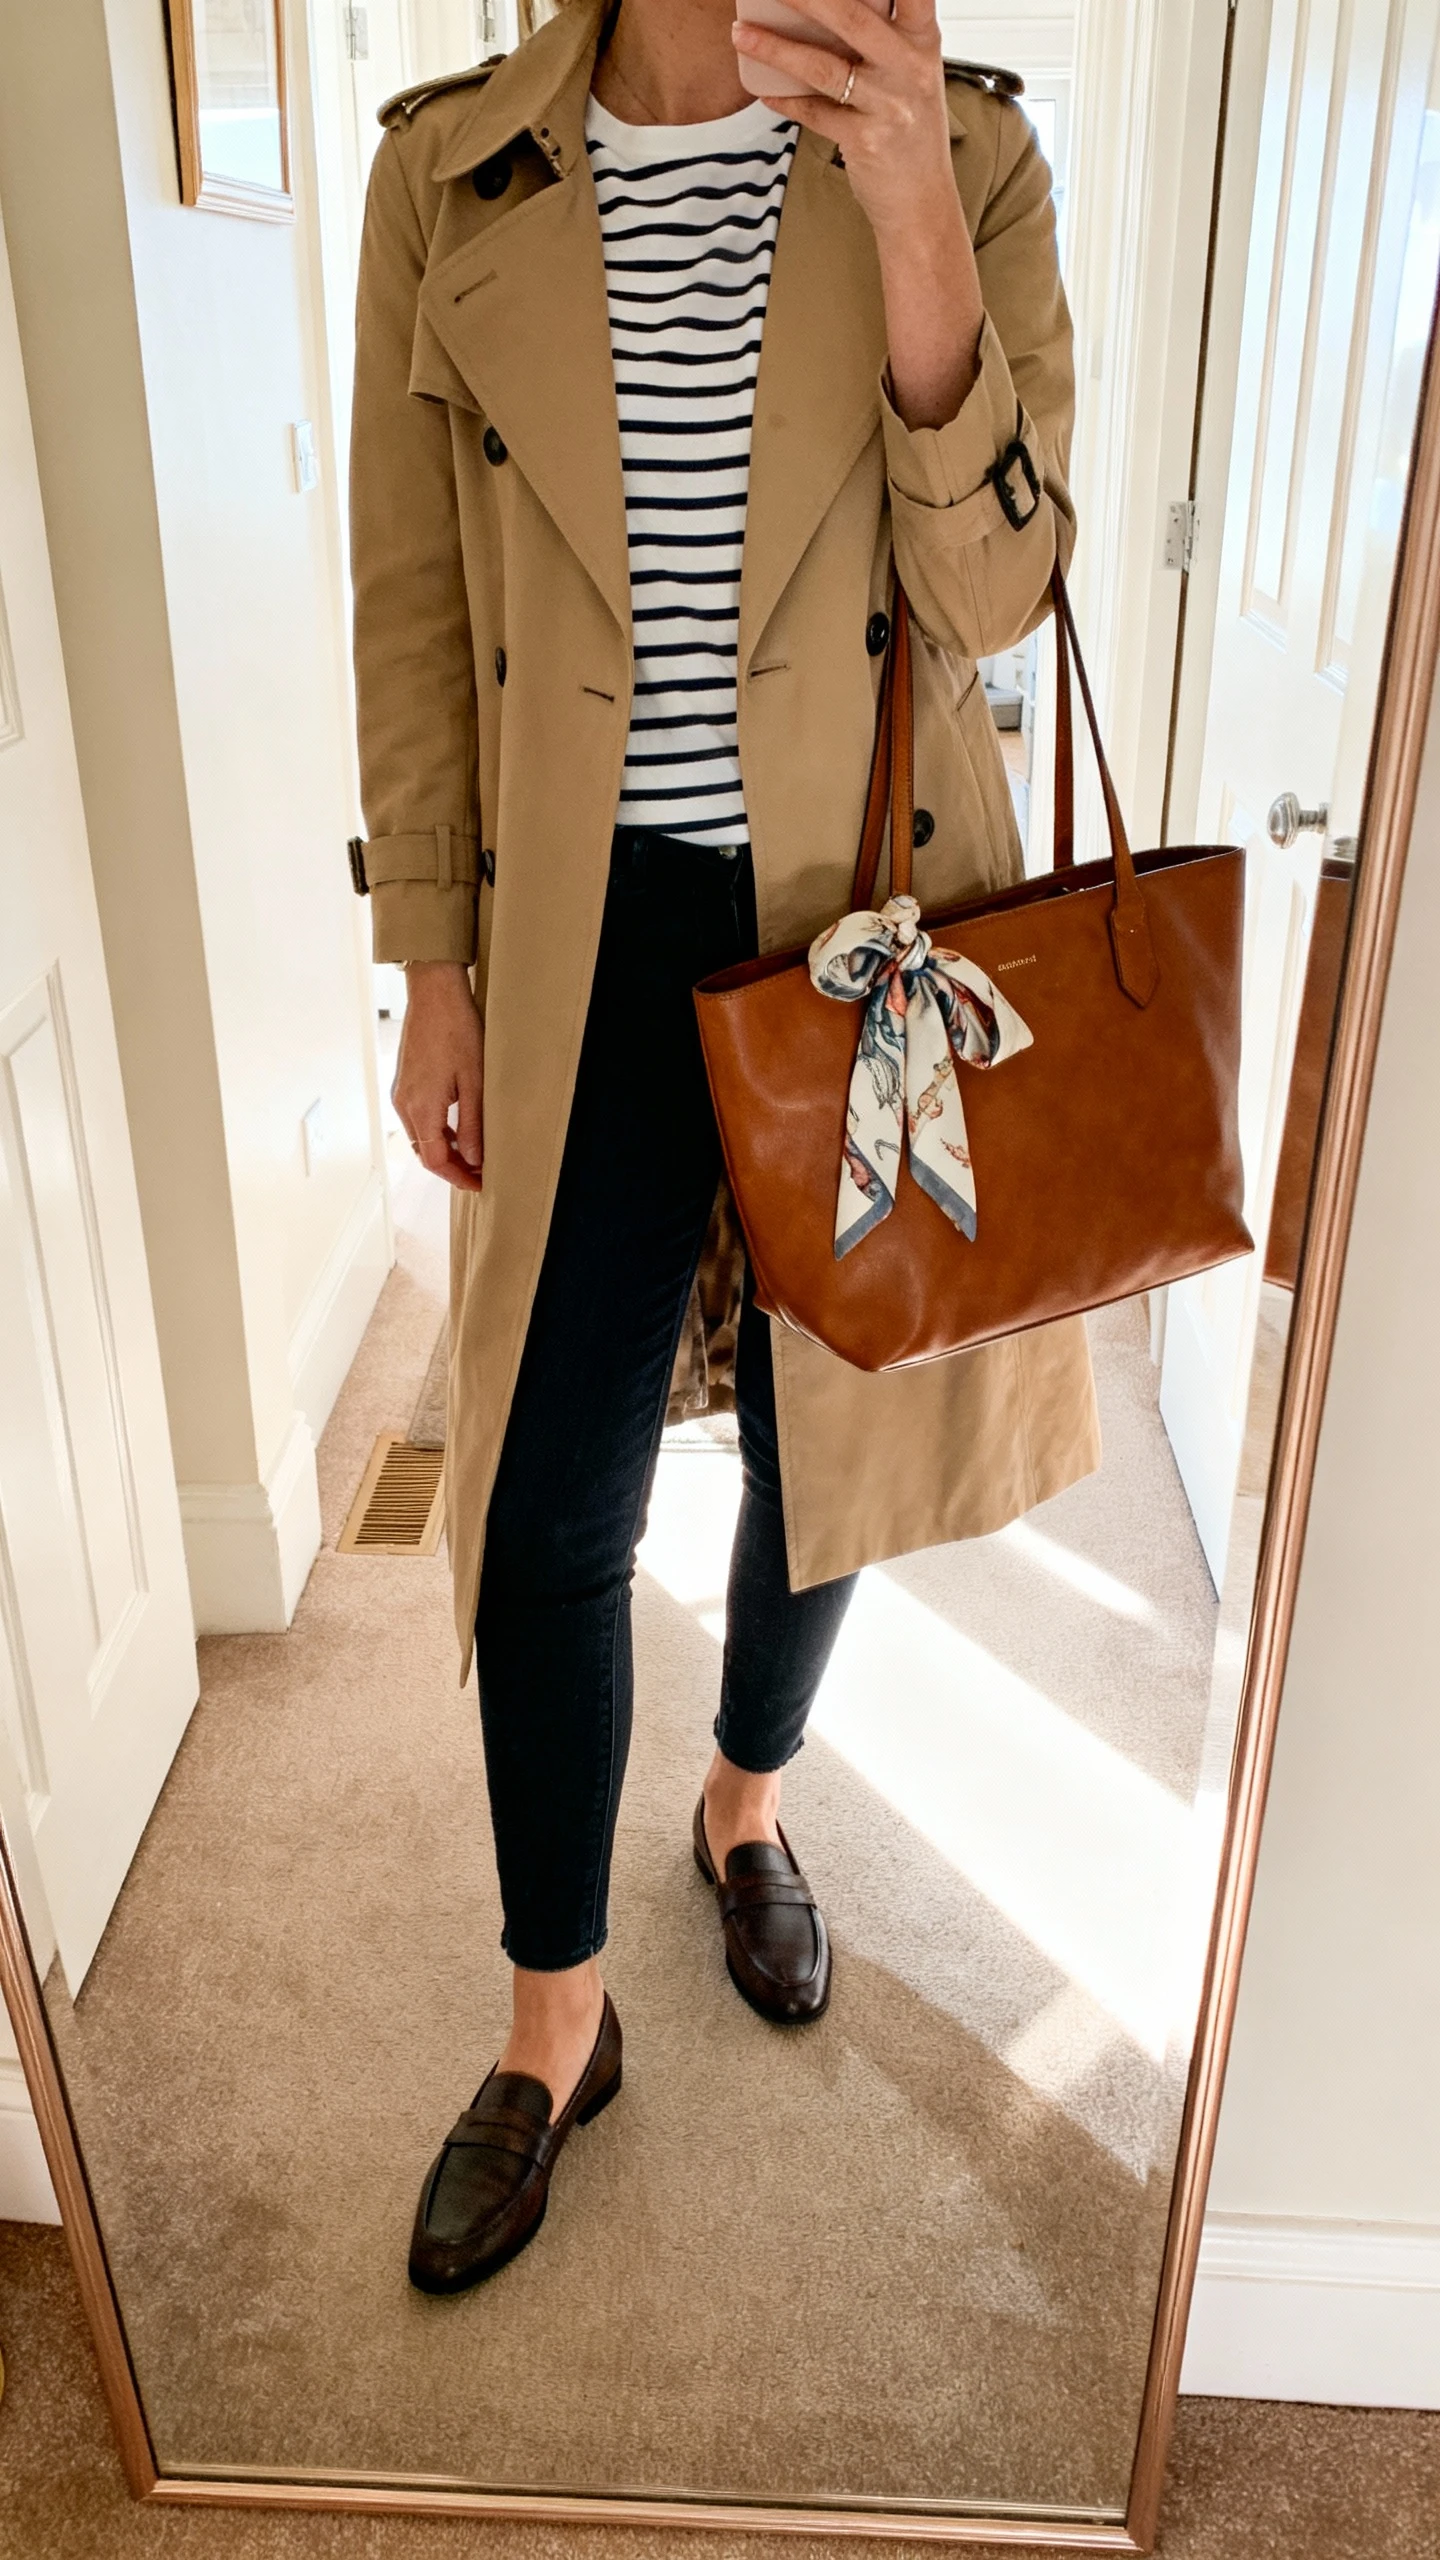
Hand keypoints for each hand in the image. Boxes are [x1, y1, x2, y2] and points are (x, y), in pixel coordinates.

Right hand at [392, 963, 484, 1191]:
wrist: (434, 993)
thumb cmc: (457, 1029)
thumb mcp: (474, 1081)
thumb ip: (473, 1124)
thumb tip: (474, 1160)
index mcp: (420, 1108)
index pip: (435, 1160)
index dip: (458, 1177)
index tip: (480, 1184)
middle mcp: (404, 1104)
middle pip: (424, 1153)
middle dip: (451, 1168)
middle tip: (480, 1174)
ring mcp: (402, 1093)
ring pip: (421, 1137)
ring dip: (444, 1150)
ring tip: (473, 1155)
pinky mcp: (405, 1082)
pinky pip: (418, 1119)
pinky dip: (437, 1132)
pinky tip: (458, 1129)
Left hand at [734, 0, 952, 242]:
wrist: (921, 201)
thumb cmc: (909, 130)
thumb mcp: (911, 74)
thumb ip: (883, 37)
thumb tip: (823, 7)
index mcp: (923, 39)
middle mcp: (909, 67)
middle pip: (850, 16)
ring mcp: (888, 105)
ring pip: (822, 66)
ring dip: (775, 48)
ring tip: (741, 33)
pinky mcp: (865, 140)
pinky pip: (814, 113)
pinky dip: (785, 101)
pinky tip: (764, 93)